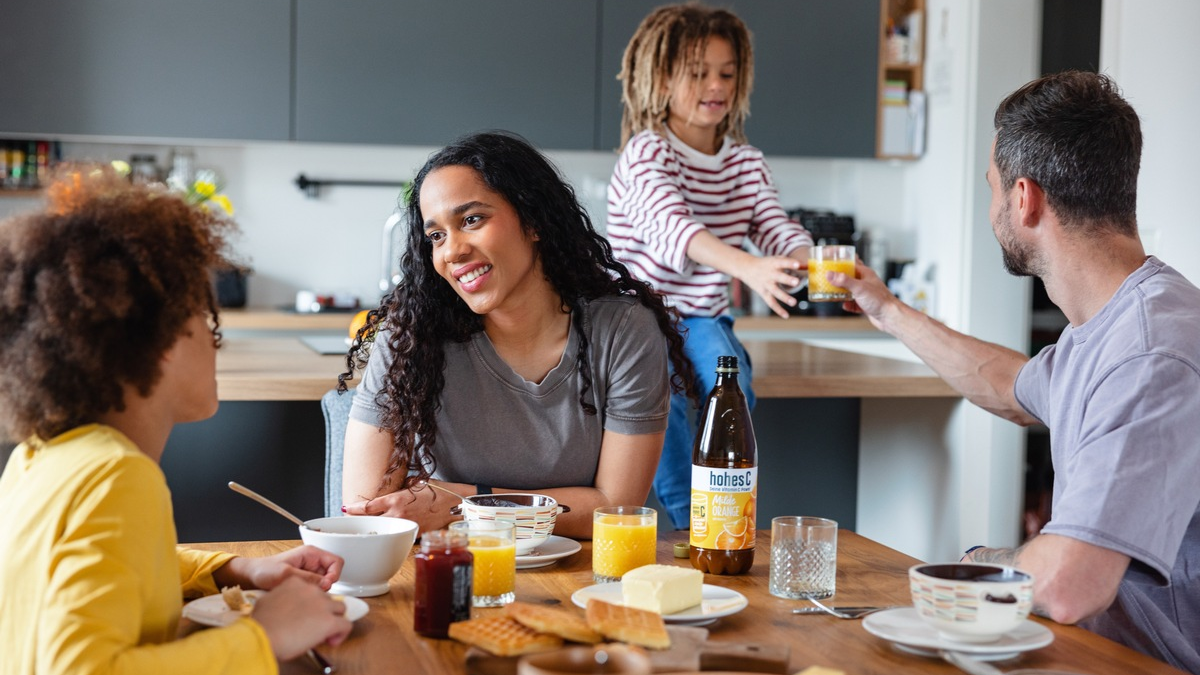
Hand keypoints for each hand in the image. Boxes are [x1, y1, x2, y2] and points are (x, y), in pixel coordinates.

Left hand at [226, 545, 343, 591]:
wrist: (251, 577)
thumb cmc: (264, 570)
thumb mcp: (286, 574)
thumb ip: (307, 578)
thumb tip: (325, 584)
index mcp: (311, 554)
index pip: (336, 562)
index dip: (334, 574)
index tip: (325, 585)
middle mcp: (313, 562)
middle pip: (332, 573)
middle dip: (326, 585)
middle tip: (315, 593)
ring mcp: (309, 572)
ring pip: (325, 583)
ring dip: (318, 591)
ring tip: (305, 594)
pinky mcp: (305, 582)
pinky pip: (316, 589)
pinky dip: (312, 594)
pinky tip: (302, 597)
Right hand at [251, 577, 351, 659]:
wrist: (262, 634)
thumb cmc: (260, 623)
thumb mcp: (267, 602)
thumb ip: (281, 599)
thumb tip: (285, 609)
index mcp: (295, 582)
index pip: (312, 590)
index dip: (312, 604)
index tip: (308, 613)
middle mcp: (311, 590)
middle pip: (327, 599)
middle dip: (323, 612)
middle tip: (315, 625)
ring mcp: (322, 605)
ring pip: (340, 609)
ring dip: (334, 620)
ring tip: (324, 633)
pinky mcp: (330, 621)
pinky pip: (345, 625)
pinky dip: (341, 633)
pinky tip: (333, 639)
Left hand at [342, 484, 456, 532]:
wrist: (455, 504)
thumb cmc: (437, 490)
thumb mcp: (415, 483)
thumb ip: (400, 488)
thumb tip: (390, 489)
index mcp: (395, 500)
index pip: (368, 506)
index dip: (354, 508)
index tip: (345, 508)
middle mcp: (398, 514)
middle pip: (371, 521)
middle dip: (360, 521)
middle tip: (350, 521)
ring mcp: (406, 526)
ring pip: (383, 529)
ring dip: (374, 529)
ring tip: (365, 528)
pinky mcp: (414, 533)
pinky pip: (398, 533)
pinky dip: (392, 532)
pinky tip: (387, 532)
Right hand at [736, 255, 802, 317]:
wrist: (746, 268)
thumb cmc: (766, 263)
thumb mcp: (776, 259)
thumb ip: (790, 263)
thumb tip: (807, 266)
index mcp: (773, 264)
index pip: (782, 262)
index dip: (790, 263)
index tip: (798, 264)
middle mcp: (769, 274)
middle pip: (778, 277)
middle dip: (787, 280)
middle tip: (796, 282)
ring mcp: (766, 285)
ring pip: (775, 292)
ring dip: (784, 297)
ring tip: (794, 302)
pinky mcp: (763, 293)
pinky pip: (771, 303)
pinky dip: (778, 310)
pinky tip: (786, 316)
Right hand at [830, 261, 901, 328]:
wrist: (889, 316)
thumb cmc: (880, 300)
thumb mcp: (859, 288)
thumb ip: (844, 280)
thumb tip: (830, 274)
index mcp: (865, 274)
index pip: (851, 263)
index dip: (840, 261)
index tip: (830, 261)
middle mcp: (865, 282)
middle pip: (848, 277)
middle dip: (838, 278)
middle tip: (828, 278)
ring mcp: (865, 293)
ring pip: (849, 290)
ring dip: (841, 292)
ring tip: (832, 292)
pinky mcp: (864, 304)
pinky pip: (852, 303)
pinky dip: (847, 305)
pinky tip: (845, 306)